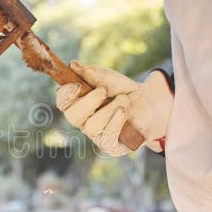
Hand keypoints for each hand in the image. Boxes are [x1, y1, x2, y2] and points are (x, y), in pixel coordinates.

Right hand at [56, 61, 172, 155]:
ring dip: (110, 108)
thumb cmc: (124, 91)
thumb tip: (73, 65)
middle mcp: (84, 122)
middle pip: (72, 117)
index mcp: (78, 104)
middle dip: (88, 102)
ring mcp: (96, 136)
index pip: (62, 103)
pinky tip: (123, 112)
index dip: (65, 95)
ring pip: (92, 125)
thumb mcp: (108, 78)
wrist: (149, 103)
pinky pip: (106, 138)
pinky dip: (116, 121)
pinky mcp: (110, 147)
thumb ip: (91, 72)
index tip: (76, 85)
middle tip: (103, 90)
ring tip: (124, 100)